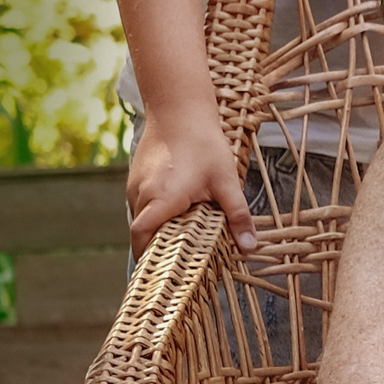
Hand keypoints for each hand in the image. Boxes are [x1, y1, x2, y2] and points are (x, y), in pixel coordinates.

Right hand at [127, 113, 254, 254]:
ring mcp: (134, 185)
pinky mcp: (134, 178)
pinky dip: (153, 214)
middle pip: (141, 233)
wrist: (179, 107)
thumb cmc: (204, 143)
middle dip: (156, 249)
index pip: (142, 239)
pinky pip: (140, 205)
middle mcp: (142, 194)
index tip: (163, 275)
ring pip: (140, 219)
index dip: (149, 260)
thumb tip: (249, 247)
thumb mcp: (226, 181)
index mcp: (161, 199)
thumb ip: (237, 215)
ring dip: (156, 230)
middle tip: (178, 263)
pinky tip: (175, 212)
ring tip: (180, 238)